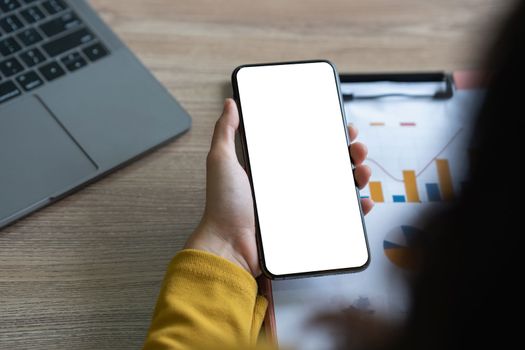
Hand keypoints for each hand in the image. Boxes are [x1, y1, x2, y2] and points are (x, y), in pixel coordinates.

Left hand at [185, 98, 372, 275]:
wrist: (229, 246)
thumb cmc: (223, 205)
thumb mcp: (221, 161)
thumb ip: (224, 131)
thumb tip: (230, 104)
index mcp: (276, 167)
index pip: (308, 144)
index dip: (328, 134)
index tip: (342, 126)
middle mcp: (291, 183)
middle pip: (329, 163)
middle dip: (350, 152)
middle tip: (356, 148)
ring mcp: (302, 205)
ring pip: (339, 186)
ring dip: (358, 175)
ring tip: (362, 170)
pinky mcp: (309, 226)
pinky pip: (339, 216)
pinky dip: (355, 209)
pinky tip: (362, 201)